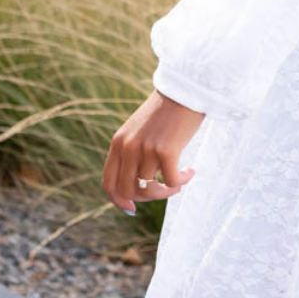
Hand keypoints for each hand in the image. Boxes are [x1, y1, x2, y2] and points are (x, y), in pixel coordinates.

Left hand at [102, 89, 203, 213]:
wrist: (184, 90)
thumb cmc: (166, 111)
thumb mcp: (140, 131)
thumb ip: (133, 151)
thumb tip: (138, 184)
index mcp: (118, 143)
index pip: (108, 182)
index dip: (118, 200)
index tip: (132, 207)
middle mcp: (128, 148)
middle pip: (128, 191)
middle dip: (146, 198)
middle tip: (163, 191)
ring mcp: (146, 150)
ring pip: (150, 189)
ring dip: (167, 191)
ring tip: (178, 182)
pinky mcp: (166, 151)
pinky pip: (171, 181)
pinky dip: (181, 181)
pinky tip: (190, 172)